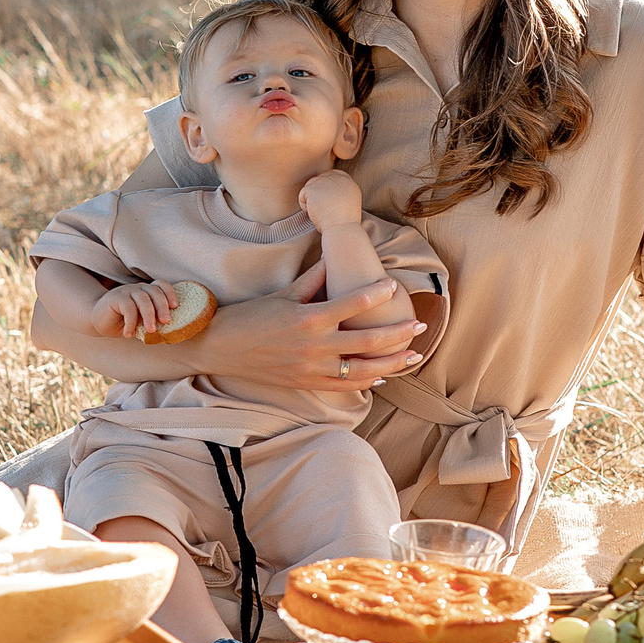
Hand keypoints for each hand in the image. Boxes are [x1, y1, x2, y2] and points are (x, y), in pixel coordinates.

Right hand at [89, 280, 177, 339]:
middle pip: (154, 291)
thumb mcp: (140, 322)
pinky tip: (129, 334)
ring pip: (143, 298)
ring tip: (151, 330)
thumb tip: (169, 333)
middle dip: (162, 306)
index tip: (175, 306)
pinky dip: (131, 322)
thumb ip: (152, 322)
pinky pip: (128, 307)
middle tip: (166, 321)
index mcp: (146, 292)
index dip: (170, 293)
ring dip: (149, 315)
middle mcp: (138, 288)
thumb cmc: (122, 323)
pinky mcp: (116, 298)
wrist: (97, 321)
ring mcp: (126, 291)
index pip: (161, 285)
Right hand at [201, 278, 425, 391]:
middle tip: (420, 324)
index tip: (394, 286)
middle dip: (398, 334)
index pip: (351, 304)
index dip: (376, 294)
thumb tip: (335, 258)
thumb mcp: (284, 293)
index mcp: (308, 318)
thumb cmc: (253, 315)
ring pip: (362, 369)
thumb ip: (314, 278)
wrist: (223, 347)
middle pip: (366, 342)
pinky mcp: (307, 382)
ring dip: (391, 363)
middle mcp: (314, 346)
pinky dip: (366, 381)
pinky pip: (344, 385)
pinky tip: (382, 375)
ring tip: (412, 355)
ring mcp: (312, 368)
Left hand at [299, 169, 363, 228]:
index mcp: (349, 183)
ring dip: (312, 201)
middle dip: (318, 195)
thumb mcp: (349, 206)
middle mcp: (338, 178)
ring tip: (321, 213)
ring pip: (310, 187)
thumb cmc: (344, 225)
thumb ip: (340, 195)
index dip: (326, 187)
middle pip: (320, 180)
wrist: (342, 229)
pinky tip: (315, 214)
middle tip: (323, 210)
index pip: (334, 175)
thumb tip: (326, 196)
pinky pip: (303, 195)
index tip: (325, 200)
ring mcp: (326, 181)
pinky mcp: (313, 187)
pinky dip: (306, 207)